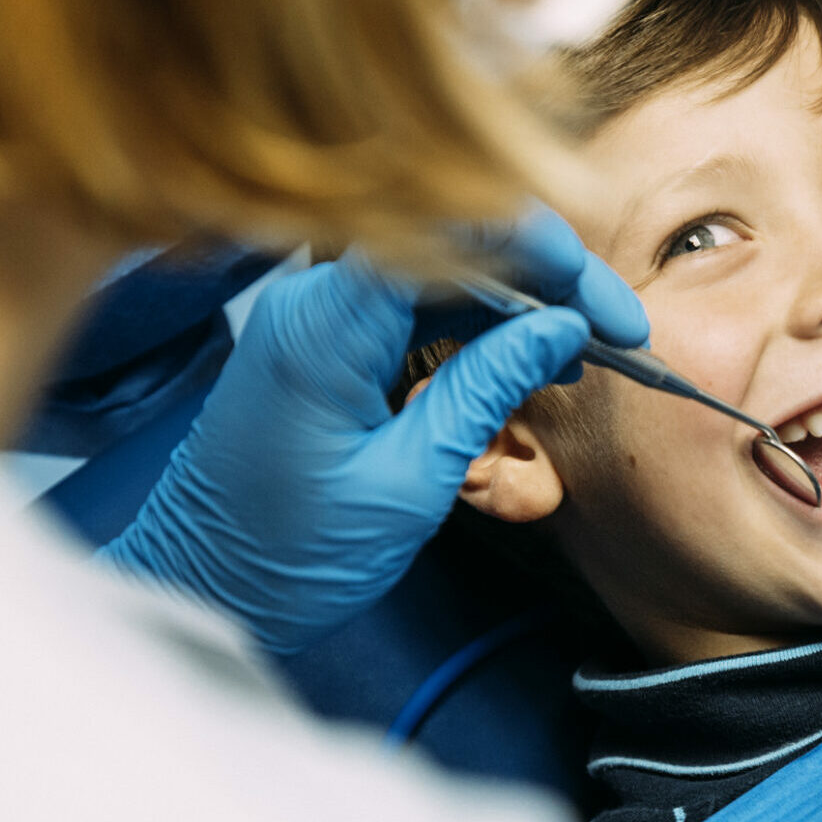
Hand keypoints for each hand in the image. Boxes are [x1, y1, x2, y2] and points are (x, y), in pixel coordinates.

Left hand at [99, 208, 645, 653]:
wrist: (202, 591)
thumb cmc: (287, 559)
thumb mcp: (409, 483)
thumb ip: (485, 391)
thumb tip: (563, 328)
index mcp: (324, 326)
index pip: (448, 230)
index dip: (542, 248)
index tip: (602, 304)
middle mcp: (315, 298)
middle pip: (454, 238)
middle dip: (550, 272)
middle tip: (619, 330)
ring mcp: (319, 312)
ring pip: (446, 265)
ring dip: (525, 295)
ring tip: (590, 348)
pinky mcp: (328, 336)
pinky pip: (420, 299)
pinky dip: (485, 318)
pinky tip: (533, 354)